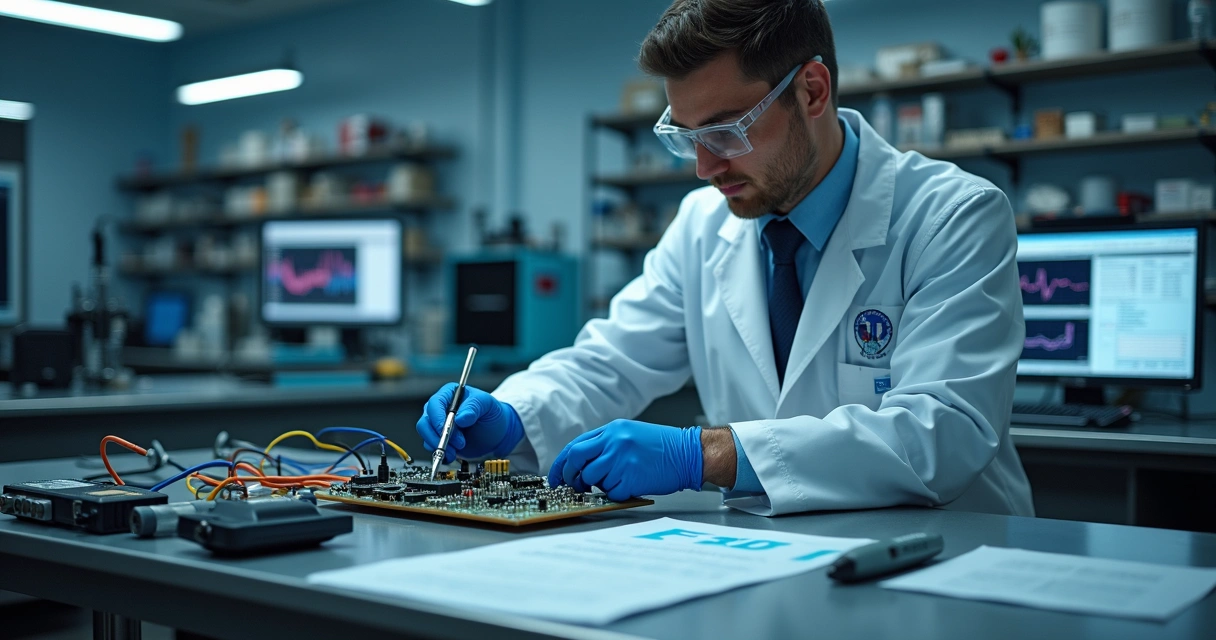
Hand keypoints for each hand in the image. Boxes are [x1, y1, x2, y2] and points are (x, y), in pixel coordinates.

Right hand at [416, 384, 523, 462]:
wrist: (496, 431)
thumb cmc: (490, 413)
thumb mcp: (487, 404)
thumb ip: (474, 407)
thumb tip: (460, 418)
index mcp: (449, 394)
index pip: (435, 404)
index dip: (437, 418)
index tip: (445, 430)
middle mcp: (439, 408)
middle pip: (425, 422)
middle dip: (438, 436)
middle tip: (456, 444)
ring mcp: (437, 424)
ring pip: (426, 435)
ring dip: (439, 446)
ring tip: (456, 451)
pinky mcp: (439, 439)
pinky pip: (431, 446)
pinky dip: (440, 452)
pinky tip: (452, 455)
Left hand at [547, 420, 702, 500]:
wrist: (689, 453)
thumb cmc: (663, 447)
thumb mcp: (630, 434)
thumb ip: (606, 444)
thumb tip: (581, 463)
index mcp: (612, 429)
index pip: (575, 446)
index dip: (561, 464)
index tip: (555, 477)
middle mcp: (614, 441)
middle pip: (576, 459)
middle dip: (569, 475)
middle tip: (573, 484)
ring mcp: (622, 459)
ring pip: (592, 478)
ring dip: (598, 485)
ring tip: (616, 481)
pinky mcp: (630, 477)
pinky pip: (611, 492)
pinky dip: (616, 494)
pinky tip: (630, 485)